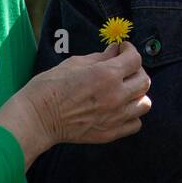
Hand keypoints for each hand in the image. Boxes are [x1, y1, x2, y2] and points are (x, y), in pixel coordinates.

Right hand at [0, 43, 150, 162]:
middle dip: (136, 70)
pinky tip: (119, 109)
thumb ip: (100, 57)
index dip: (129, 50)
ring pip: (144, 103)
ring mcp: (115, 117)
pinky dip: (132, 115)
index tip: (122, 49)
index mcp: (107, 75)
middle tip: (124, 68)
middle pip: (144, 81)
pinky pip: (135, 124)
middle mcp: (116, 96)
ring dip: (137, 94)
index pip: (135, 59)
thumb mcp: (74, 63)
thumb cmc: (49, 87)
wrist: (36, 119)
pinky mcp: (110, 133)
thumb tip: (115, 51)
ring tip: (124, 91)